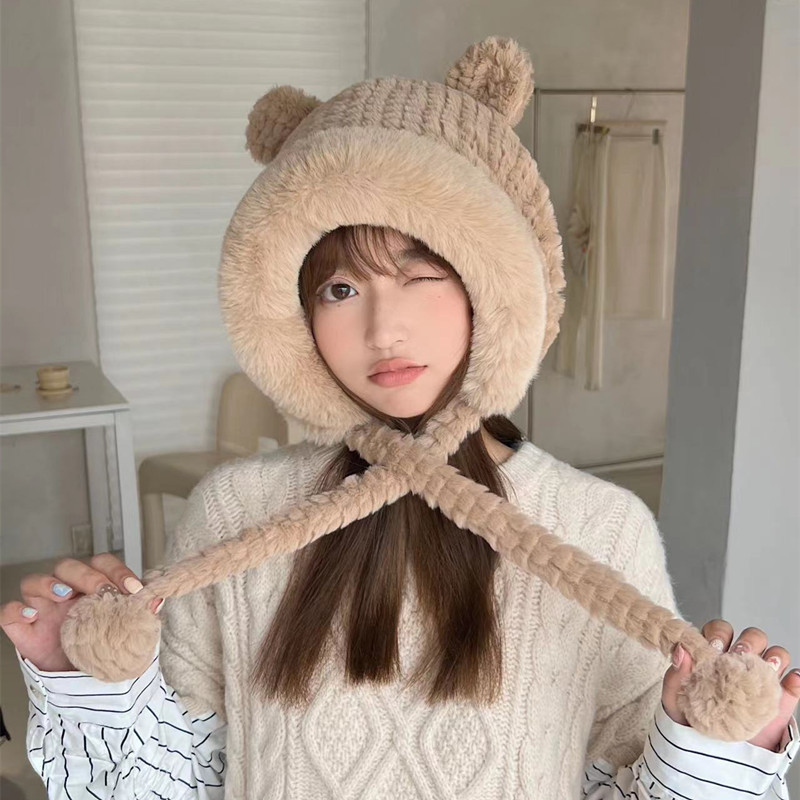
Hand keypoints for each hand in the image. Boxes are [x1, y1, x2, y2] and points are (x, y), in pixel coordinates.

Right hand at [0, 553, 162, 672]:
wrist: (86, 686)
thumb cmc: (106, 651)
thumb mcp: (127, 633)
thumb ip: (139, 615)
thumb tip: (156, 599)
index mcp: (94, 588)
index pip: (102, 564)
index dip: (116, 570)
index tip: (132, 588)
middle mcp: (67, 595)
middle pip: (68, 567)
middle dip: (86, 575)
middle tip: (102, 592)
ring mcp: (43, 610)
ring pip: (34, 581)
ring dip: (49, 583)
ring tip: (65, 596)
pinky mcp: (24, 631)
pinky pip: (9, 612)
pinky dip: (16, 610)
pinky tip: (32, 616)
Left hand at [662, 619, 799, 750]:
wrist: (713, 755)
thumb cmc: (690, 721)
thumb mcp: (675, 700)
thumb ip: (676, 675)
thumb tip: (681, 650)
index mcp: (714, 656)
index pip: (720, 631)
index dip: (718, 634)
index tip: (714, 647)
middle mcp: (740, 663)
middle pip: (752, 637)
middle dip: (748, 641)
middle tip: (739, 656)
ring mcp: (762, 680)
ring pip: (776, 654)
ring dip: (774, 655)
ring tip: (765, 668)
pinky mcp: (781, 700)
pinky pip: (794, 683)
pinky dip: (795, 679)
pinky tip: (788, 682)